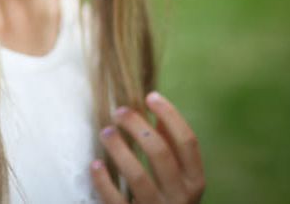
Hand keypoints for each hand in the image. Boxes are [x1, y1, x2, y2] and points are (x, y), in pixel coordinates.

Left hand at [90, 91, 205, 203]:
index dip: (170, 115)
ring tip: (106, 132)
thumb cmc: (167, 197)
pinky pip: (116, 200)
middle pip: (160, 153)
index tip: (150, 96)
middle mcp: (181, 197)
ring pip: (138, 177)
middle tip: (119, 112)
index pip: (188, 141)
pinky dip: (104, 181)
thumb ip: (170, 145)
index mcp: (194, 180)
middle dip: (138, 127)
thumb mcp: (178, 175)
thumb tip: (157, 109)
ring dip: (119, 149)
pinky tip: (95, 164)